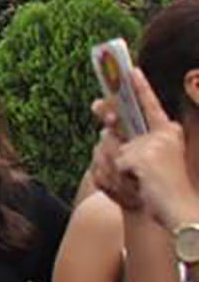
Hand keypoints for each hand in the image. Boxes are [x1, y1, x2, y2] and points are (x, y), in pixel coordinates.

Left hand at [96, 70, 198, 231]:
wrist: (180, 211)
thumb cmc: (163, 190)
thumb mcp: (147, 165)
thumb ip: (130, 146)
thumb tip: (104, 131)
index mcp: (168, 132)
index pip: (150, 106)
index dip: (140, 88)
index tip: (132, 70)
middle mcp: (163, 134)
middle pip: (117, 127)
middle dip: (107, 133)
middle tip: (100, 117)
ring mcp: (153, 144)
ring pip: (112, 149)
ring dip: (117, 168)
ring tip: (139, 182)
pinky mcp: (141, 156)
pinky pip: (116, 165)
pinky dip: (120, 179)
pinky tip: (140, 186)